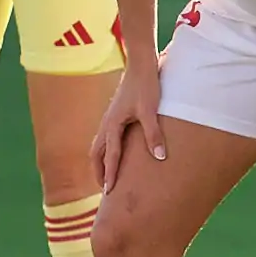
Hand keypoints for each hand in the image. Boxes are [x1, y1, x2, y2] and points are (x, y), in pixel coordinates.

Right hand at [91, 60, 163, 191]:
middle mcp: (107, 123)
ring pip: (99, 145)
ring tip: (107, 174)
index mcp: (112, 125)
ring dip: (101, 161)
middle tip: (105, 189)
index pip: (110, 157)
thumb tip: (159, 157)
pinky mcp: (116, 114)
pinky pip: (106, 137)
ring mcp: (110, 118)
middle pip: (96, 154)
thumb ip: (153, 134)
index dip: (110, 175)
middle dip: (99, 172)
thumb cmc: (146, 85)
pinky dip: (107, 150)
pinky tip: (117, 152)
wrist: (141, 63)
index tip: (109, 192)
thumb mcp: (151, 111)